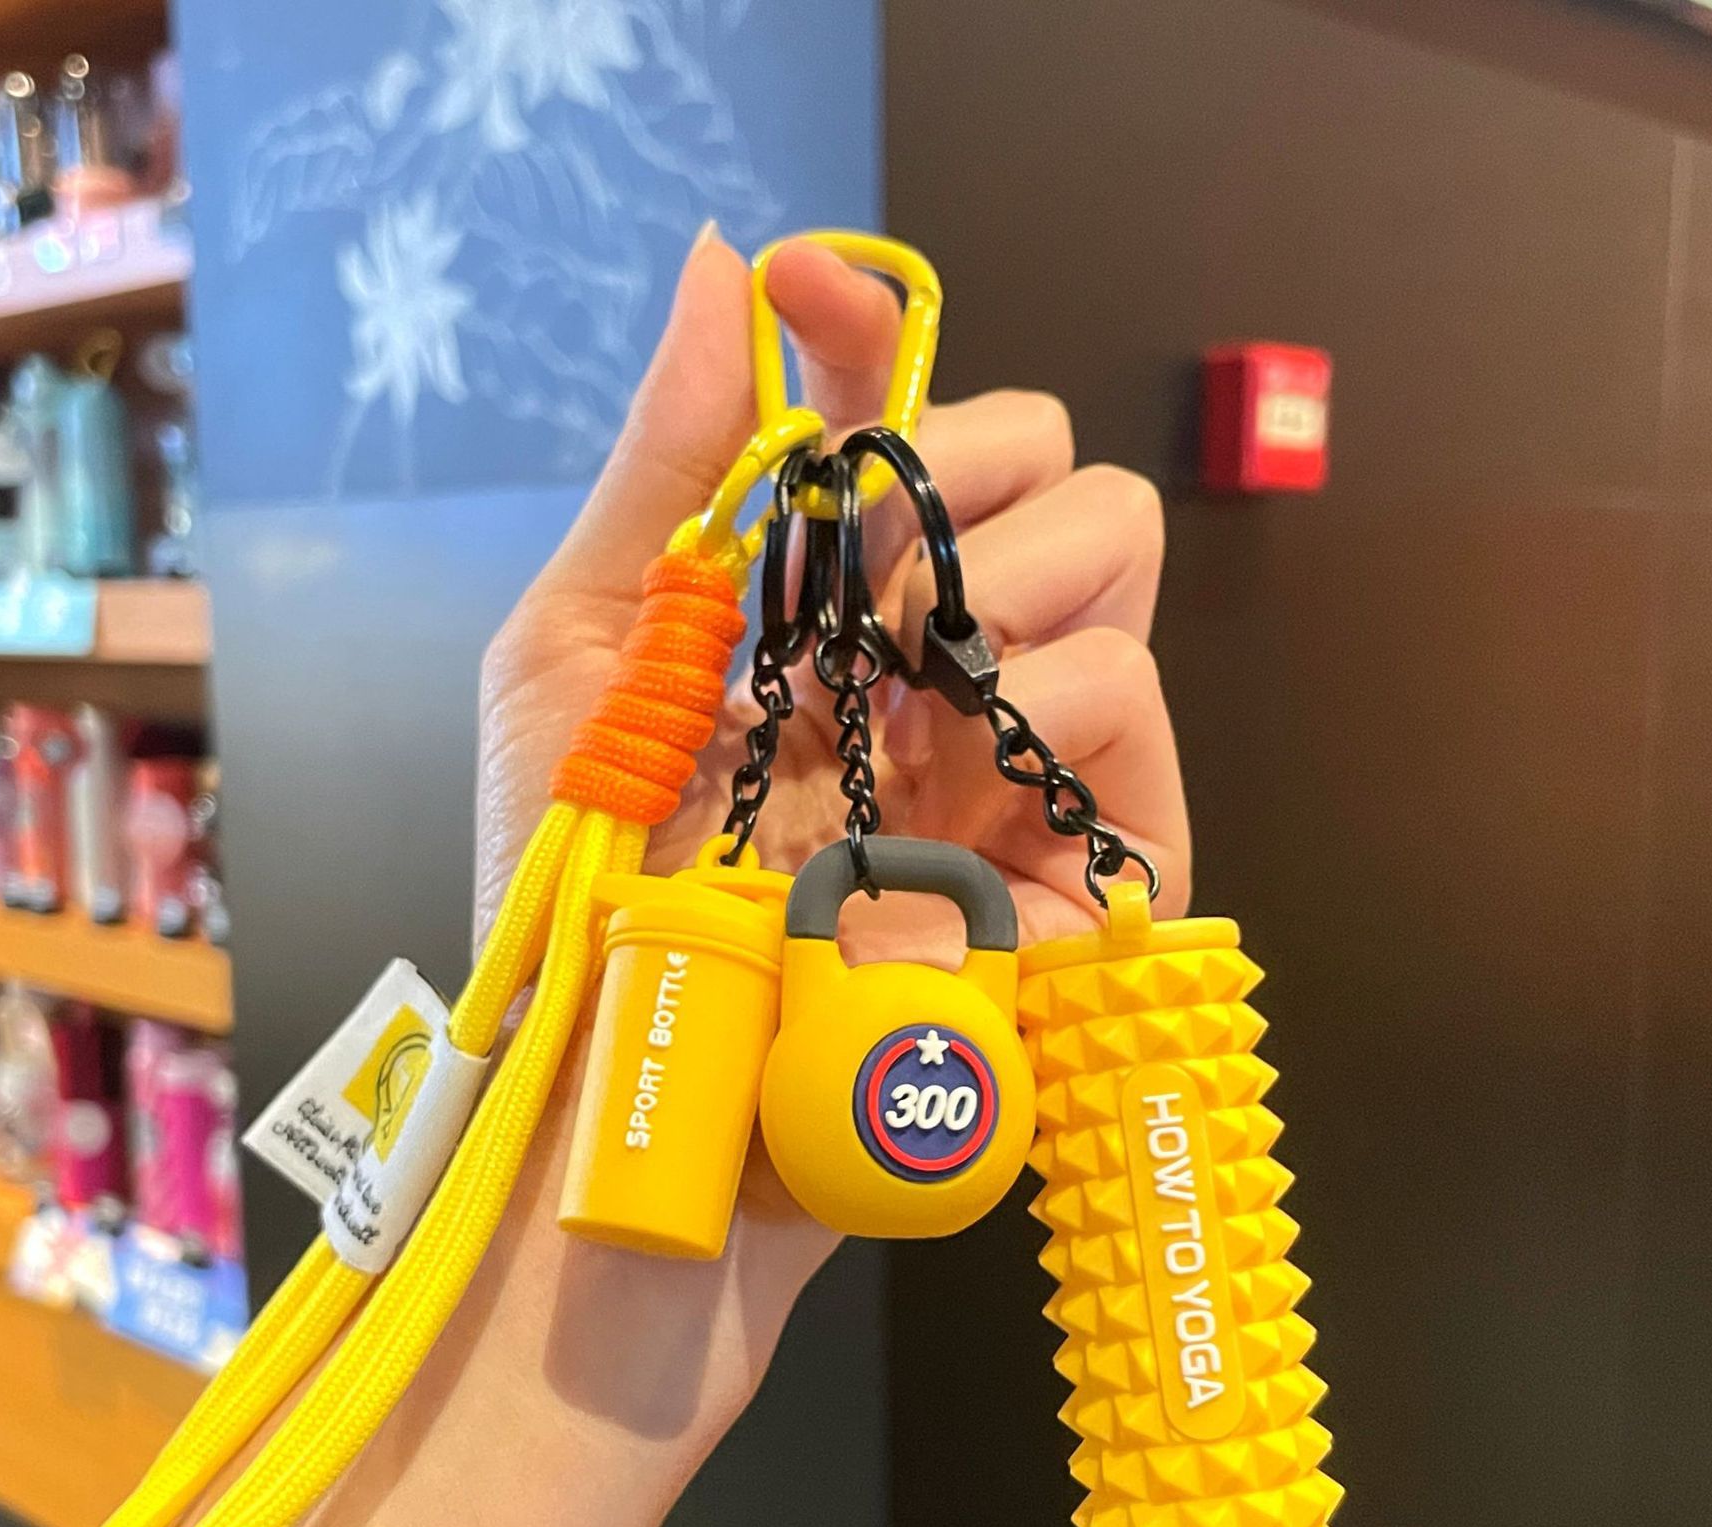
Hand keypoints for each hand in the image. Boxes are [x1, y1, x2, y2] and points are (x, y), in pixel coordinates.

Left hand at [478, 228, 1186, 942]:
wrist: (636, 1077)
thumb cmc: (582, 890)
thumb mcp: (583, 654)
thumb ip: (668, 466)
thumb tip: (724, 265)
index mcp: (826, 614)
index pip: (902, 427)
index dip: (869, 334)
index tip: (800, 284)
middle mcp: (938, 667)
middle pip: (1046, 458)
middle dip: (959, 459)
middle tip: (853, 579)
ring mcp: (1020, 753)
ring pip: (1116, 537)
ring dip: (998, 564)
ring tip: (894, 682)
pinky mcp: (1090, 853)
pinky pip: (1130, 685)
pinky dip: (1048, 682)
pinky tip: (949, 756)